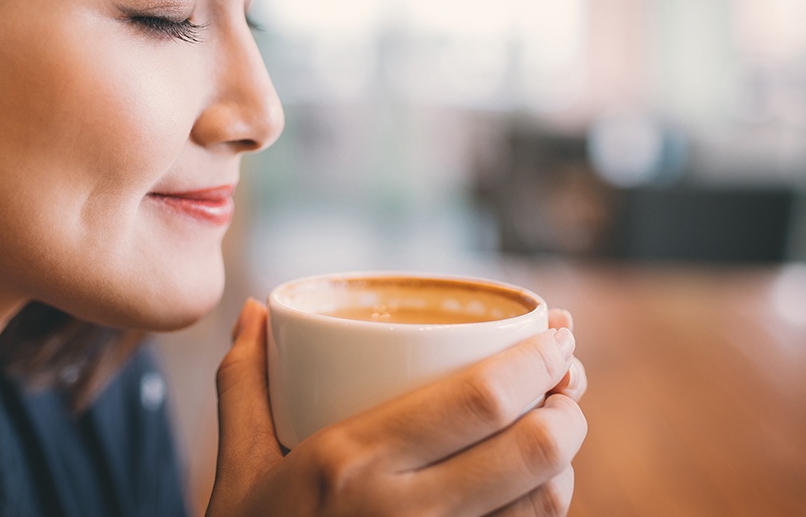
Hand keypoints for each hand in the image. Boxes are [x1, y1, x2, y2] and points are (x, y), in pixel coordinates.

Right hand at [207, 300, 587, 516]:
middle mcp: (405, 514)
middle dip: (567, 407)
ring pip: (546, 504)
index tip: (557, 337)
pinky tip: (532, 487)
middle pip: (534, 449)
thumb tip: (250, 311)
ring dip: (565, 460)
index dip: (536, 363)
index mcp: (352, 462)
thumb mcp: (238, 467)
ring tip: (552, 427)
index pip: (479, 400)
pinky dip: (544, 508)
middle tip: (564, 383)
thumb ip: (243, 382)